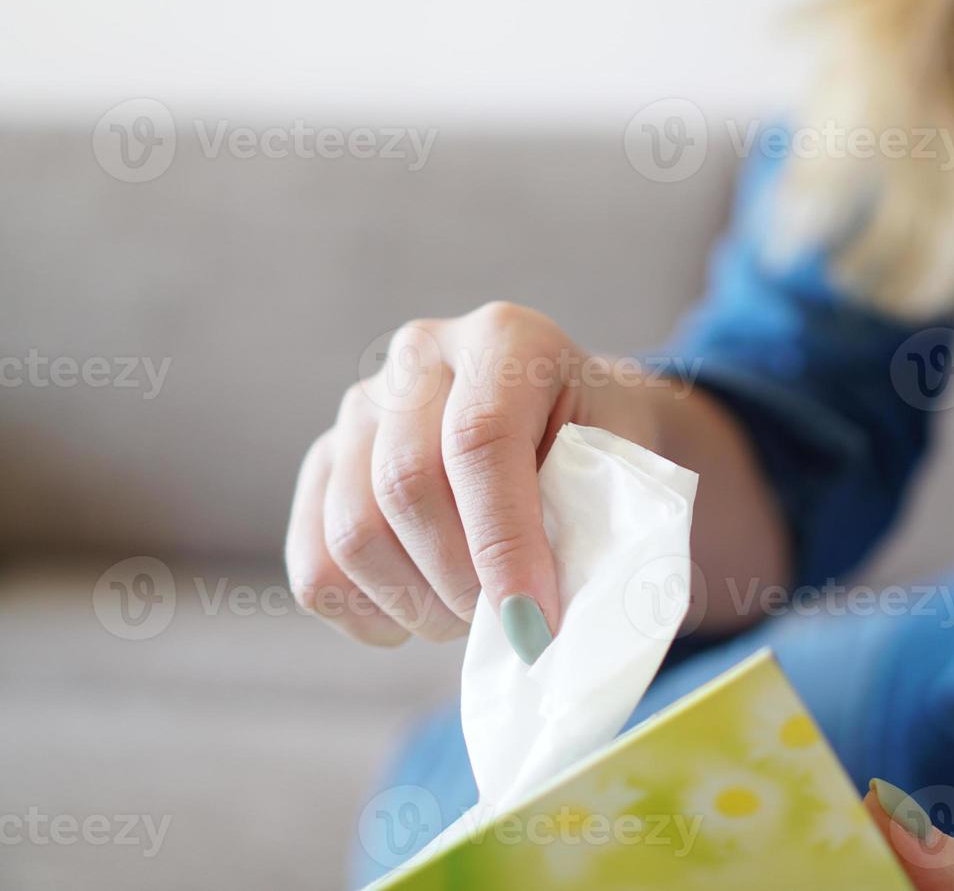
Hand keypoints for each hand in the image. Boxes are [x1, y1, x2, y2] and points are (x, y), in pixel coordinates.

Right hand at [284, 302, 658, 656]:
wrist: (573, 424)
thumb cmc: (605, 452)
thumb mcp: (625, 466)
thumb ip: (594, 523)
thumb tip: (540, 621)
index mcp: (506, 339)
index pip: (479, 439)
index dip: (503, 543)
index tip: (532, 623)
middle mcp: (420, 356)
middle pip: (405, 484)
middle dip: (462, 581)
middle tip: (512, 626)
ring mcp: (361, 408)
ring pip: (353, 532)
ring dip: (418, 603)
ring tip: (475, 614)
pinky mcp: (325, 463)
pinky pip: (316, 564)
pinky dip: (370, 613)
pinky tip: (425, 612)